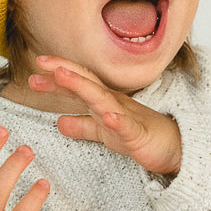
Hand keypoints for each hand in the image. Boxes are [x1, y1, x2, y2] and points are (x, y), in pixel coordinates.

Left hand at [29, 56, 182, 176]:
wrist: (174, 148)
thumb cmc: (139, 136)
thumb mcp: (104, 132)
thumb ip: (82, 126)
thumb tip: (58, 121)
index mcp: (103, 102)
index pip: (79, 84)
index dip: (58, 75)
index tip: (36, 67)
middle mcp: (113, 103)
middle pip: (87, 83)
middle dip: (64, 71)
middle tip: (41, 61)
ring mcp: (126, 117)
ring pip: (101, 99)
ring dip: (82, 86)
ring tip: (63, 76)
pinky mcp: (138, 135)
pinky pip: (127, 127)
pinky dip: (117, 121)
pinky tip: (107, 116)